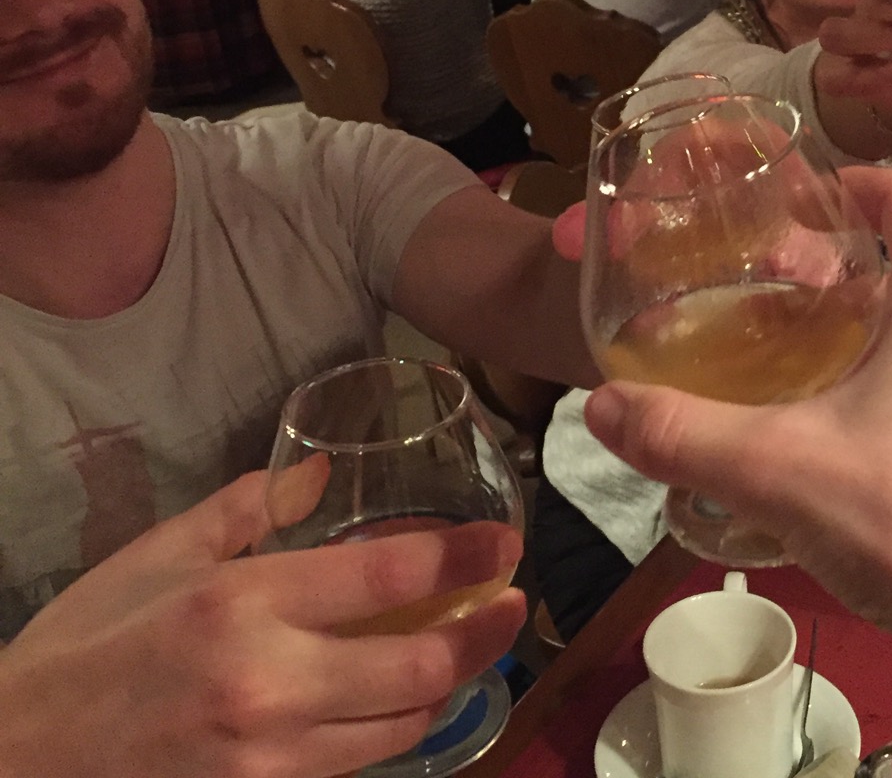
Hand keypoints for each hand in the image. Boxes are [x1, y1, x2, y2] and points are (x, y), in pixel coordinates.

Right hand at [0, 472, 524, 777]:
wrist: (16, 765)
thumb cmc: (87, 646)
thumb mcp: (160, 556)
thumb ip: (250, 507)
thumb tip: (321, 471)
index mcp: (244, 607)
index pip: (390, 579)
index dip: (463, 559)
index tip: (506, 545)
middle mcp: (268, 688)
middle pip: (418, 670)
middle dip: (484, 635)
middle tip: (514, 604)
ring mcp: (267, 762)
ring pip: (399, 731)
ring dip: (450, 689)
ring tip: (475, 649)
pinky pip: (355, 769)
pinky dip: (394, 734)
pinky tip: (408, 703)